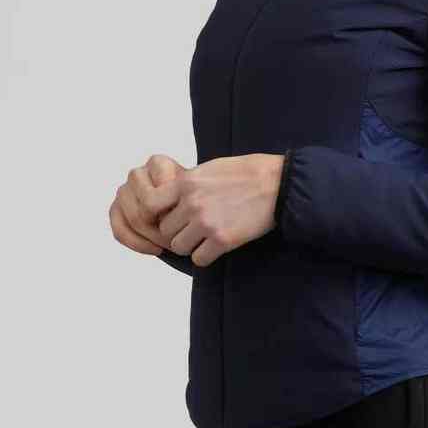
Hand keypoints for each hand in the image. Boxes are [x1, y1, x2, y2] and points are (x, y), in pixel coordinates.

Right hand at [109, 154, 186, 257]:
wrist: (187, 201)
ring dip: (153, 237)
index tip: (188, 220)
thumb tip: (172, 218)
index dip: (173, 210)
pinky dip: (138, 244)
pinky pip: (120, 231)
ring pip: (133, 219)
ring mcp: (124, 191)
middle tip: (181, 236)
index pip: (162, 190)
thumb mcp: (197, 194)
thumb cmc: (194, 197)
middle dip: (164, 227)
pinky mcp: (115, 209)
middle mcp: (138, 174)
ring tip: (171, 243)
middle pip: (146, 206)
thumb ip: (186, 199)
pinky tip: (156, 250)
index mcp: (158, 163)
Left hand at [151, 153, 284, 267]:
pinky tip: (217, 245)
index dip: (157, 213)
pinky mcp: (223, 240)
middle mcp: (192, 203)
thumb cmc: (247, 172)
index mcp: (187, 183)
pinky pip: (199, 259)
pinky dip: (206, 255)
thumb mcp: (210, 168)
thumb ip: (188, 184)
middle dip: (178, 230)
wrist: (278, 183)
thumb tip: (170, 197)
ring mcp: (207, 223)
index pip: (150, 205)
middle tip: (194, 227)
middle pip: (166, 230)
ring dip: (190, 244)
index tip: (169, 216)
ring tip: (206, 236)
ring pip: (179, 246)